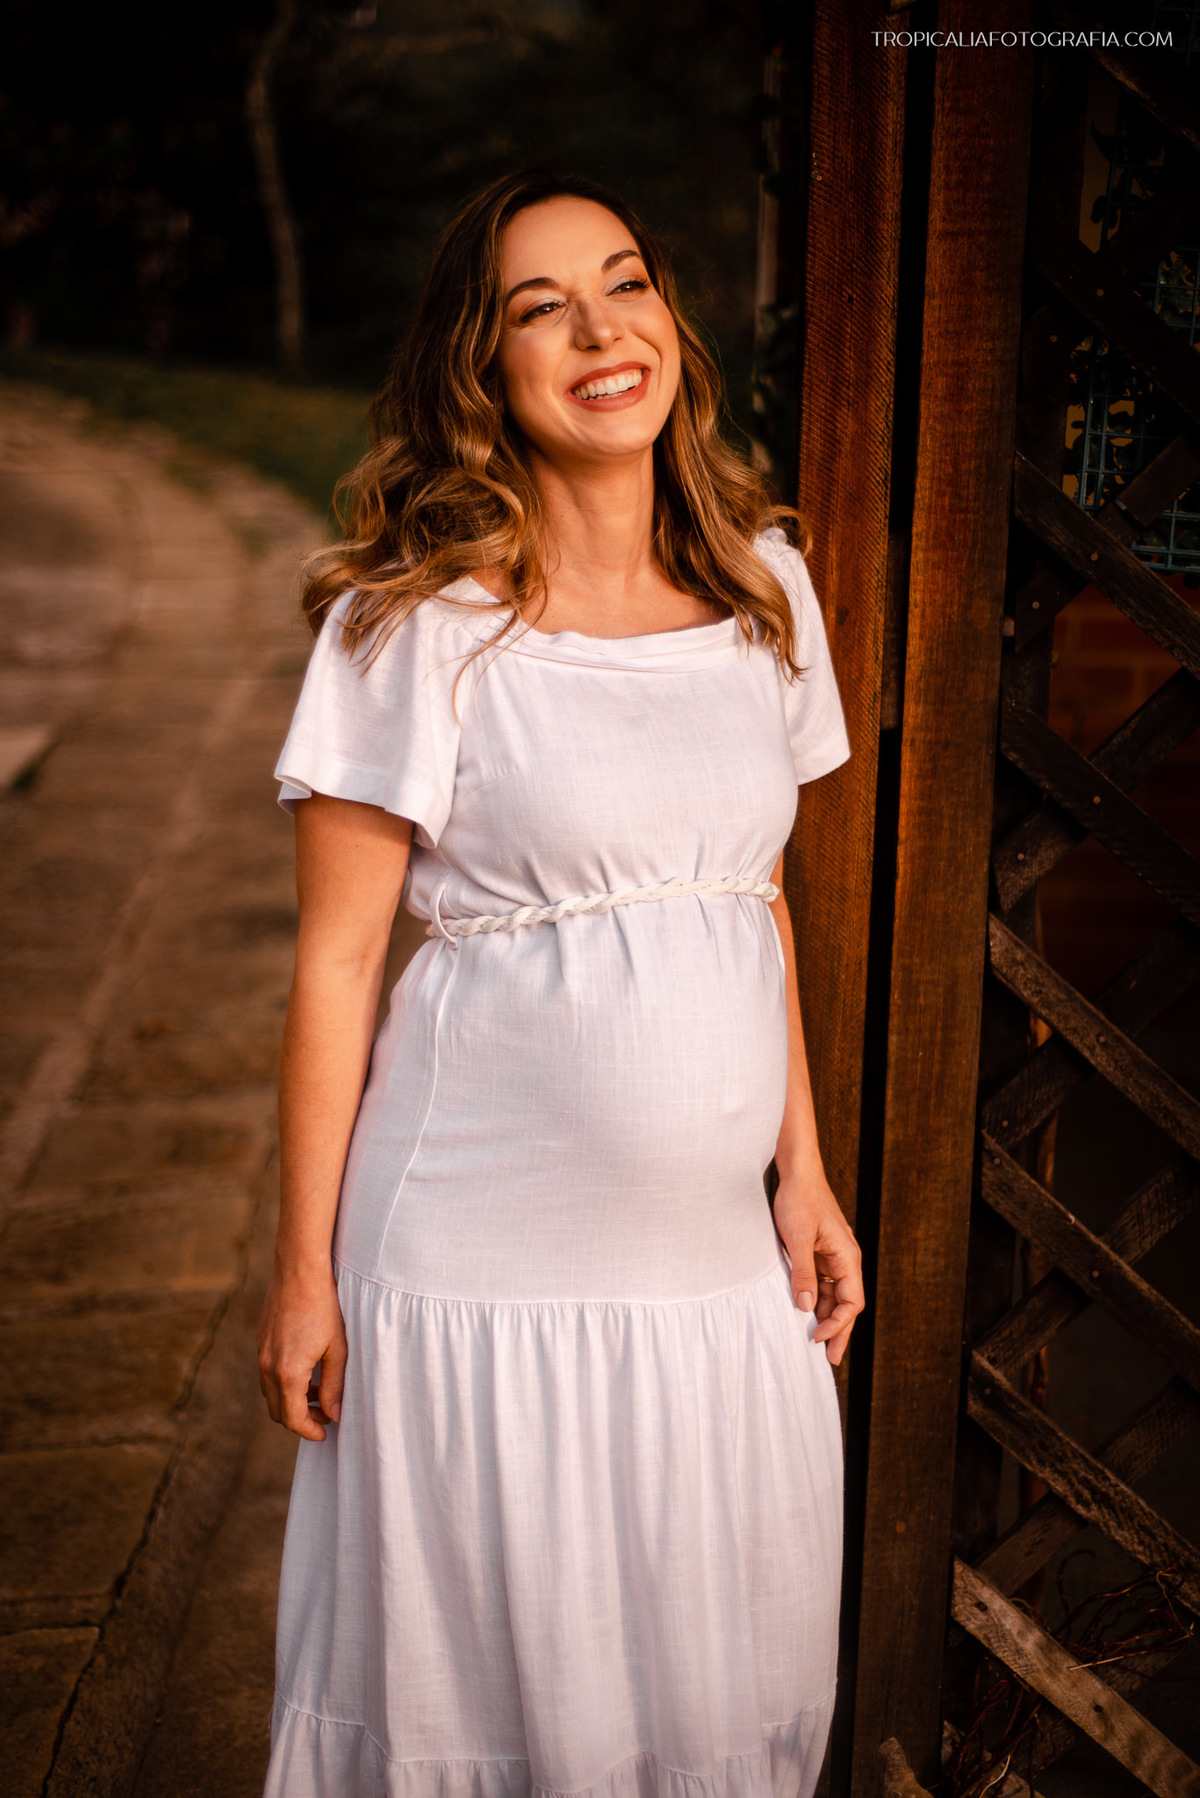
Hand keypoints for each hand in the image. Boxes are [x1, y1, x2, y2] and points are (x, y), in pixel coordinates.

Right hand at [257, 1265, 347, 1439]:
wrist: (299, 1272)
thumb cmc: (324, 1308)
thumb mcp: (337, 1350)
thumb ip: (334, 1386)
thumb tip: (334, 1413)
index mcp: (287, 1373)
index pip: (292, 1419)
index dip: (309, 1431)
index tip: (325, 1434)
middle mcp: (267, 1367)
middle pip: (277, 1412)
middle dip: (300, 1419)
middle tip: (324, 1415)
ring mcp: (261, 1353)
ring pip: (270, 1393)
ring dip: (291, 1400)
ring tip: (318, 1392)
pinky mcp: (260, 1341)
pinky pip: (267, 1374)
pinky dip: (283, 1382)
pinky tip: (306, 1370)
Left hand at [771, 1171, 864, 1365]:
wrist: (797, 1173)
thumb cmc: (800, 1200)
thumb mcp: (797, 1239)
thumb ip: (803, 1274)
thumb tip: (805, 1308)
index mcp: (847, 1257)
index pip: (852, 1302)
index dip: (838, 1324)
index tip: (817, 1338)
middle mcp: (844, 1260)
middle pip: (846, 1304)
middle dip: (838, 1331)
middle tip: (829, 1360)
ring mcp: (832, 1257)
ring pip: (833, 1296)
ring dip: (824, 1317)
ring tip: (812, 1342)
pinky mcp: (819, 1253)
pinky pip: (821, 1284)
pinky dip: (814, 1300)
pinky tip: (803, 1314)